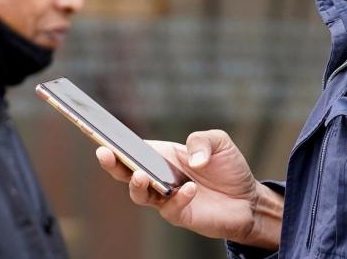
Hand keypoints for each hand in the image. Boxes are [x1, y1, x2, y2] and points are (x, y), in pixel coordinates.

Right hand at [94, 129, 280, 248]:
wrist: (249, 199)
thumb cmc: (228, 168)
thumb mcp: (218, 142)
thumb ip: (202, 140)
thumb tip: (192, 160)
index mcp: (161, 155)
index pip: (132, 148)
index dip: (114, 142)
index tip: (97, 132)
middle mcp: (158, 176)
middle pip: (125, 172)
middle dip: (111, 163)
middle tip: (105, 152)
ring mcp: (166, 198)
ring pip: (139, 194)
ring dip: (136, 184)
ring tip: (141, 175)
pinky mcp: (180, 215)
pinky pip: (171, 208)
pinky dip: (178, 198)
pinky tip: (189, 189)